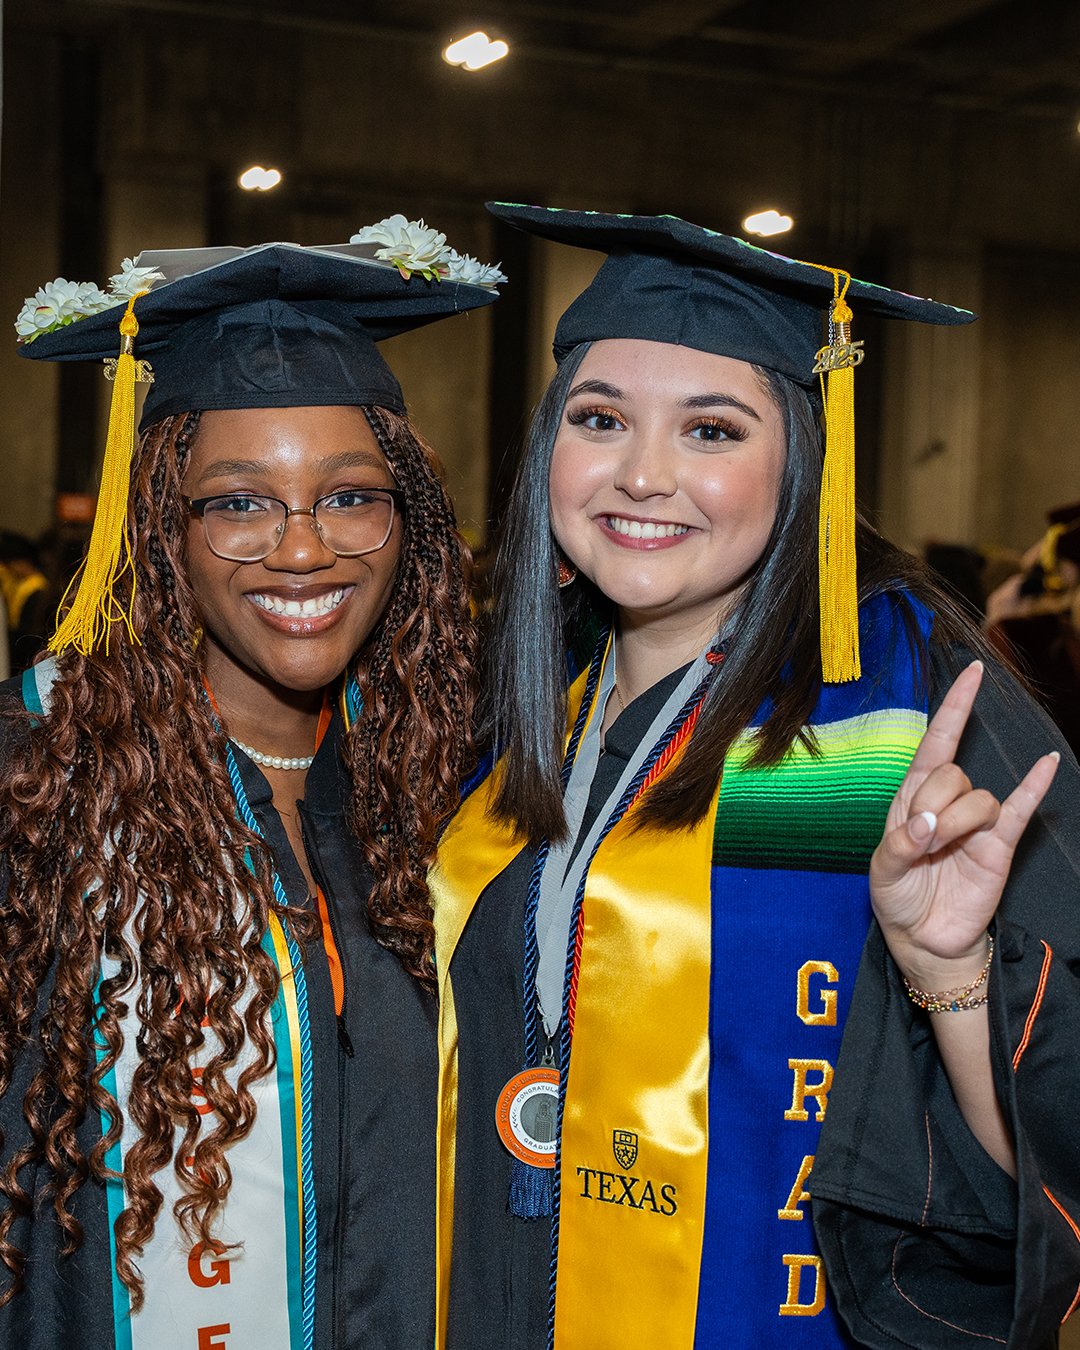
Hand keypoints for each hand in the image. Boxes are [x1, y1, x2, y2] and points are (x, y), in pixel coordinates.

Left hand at [870, 660, 1059, 986]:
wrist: (923, 939)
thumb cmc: (898, 898)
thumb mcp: (882, 870)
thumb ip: (900, 843)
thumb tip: (928, 824)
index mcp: (913, 797)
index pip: (936, 742)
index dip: (954, 708)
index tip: (972, 672)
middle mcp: (946, 802)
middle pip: (950, 772)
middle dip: (934, 803)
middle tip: (922, 840)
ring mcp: (976, 823)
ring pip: (977, 798)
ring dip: (957, 822)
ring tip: (942, 852)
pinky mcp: (999, 847)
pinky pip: (1020, 810)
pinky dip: (1033, 786)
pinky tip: (1046, 762)